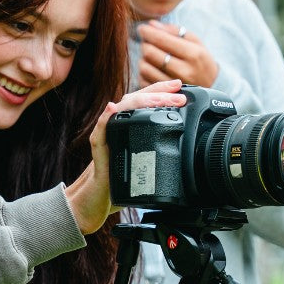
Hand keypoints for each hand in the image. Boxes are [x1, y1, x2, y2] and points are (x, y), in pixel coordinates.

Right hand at [64, 79, 184, 233]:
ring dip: (139, 102)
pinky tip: (111, 110)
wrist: (98, 198)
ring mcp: (107, 134)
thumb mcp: (147, 161)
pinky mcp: (98, 148)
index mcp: (131, 125)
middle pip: (136, 99)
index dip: (161, 90)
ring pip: (120, 109)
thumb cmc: (122, 179)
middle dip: (158, 94)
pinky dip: (105, 119)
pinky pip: (100, 131)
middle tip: (178, 95)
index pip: (145, 100)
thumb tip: (184, 139)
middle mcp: (118, 124)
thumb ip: (159, 148)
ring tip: (157, 99)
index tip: (179, 86)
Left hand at [137, 21, 217, 87]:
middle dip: (145, 44)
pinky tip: (152, 68)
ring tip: (150, 55)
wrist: (213, 87)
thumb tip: (151, 24)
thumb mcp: (195, 42)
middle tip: (147, 41)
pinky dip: (144, 72)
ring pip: (144, 67)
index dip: (147, 32)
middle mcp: (183, 71)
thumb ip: (174, 31)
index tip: (142, 28)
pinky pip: (144, 81)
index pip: (161, 39)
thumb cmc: (200, 60)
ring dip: (143, 58)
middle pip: (149, 52)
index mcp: (193, 54)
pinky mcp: (165, 95)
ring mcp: (174, 86)